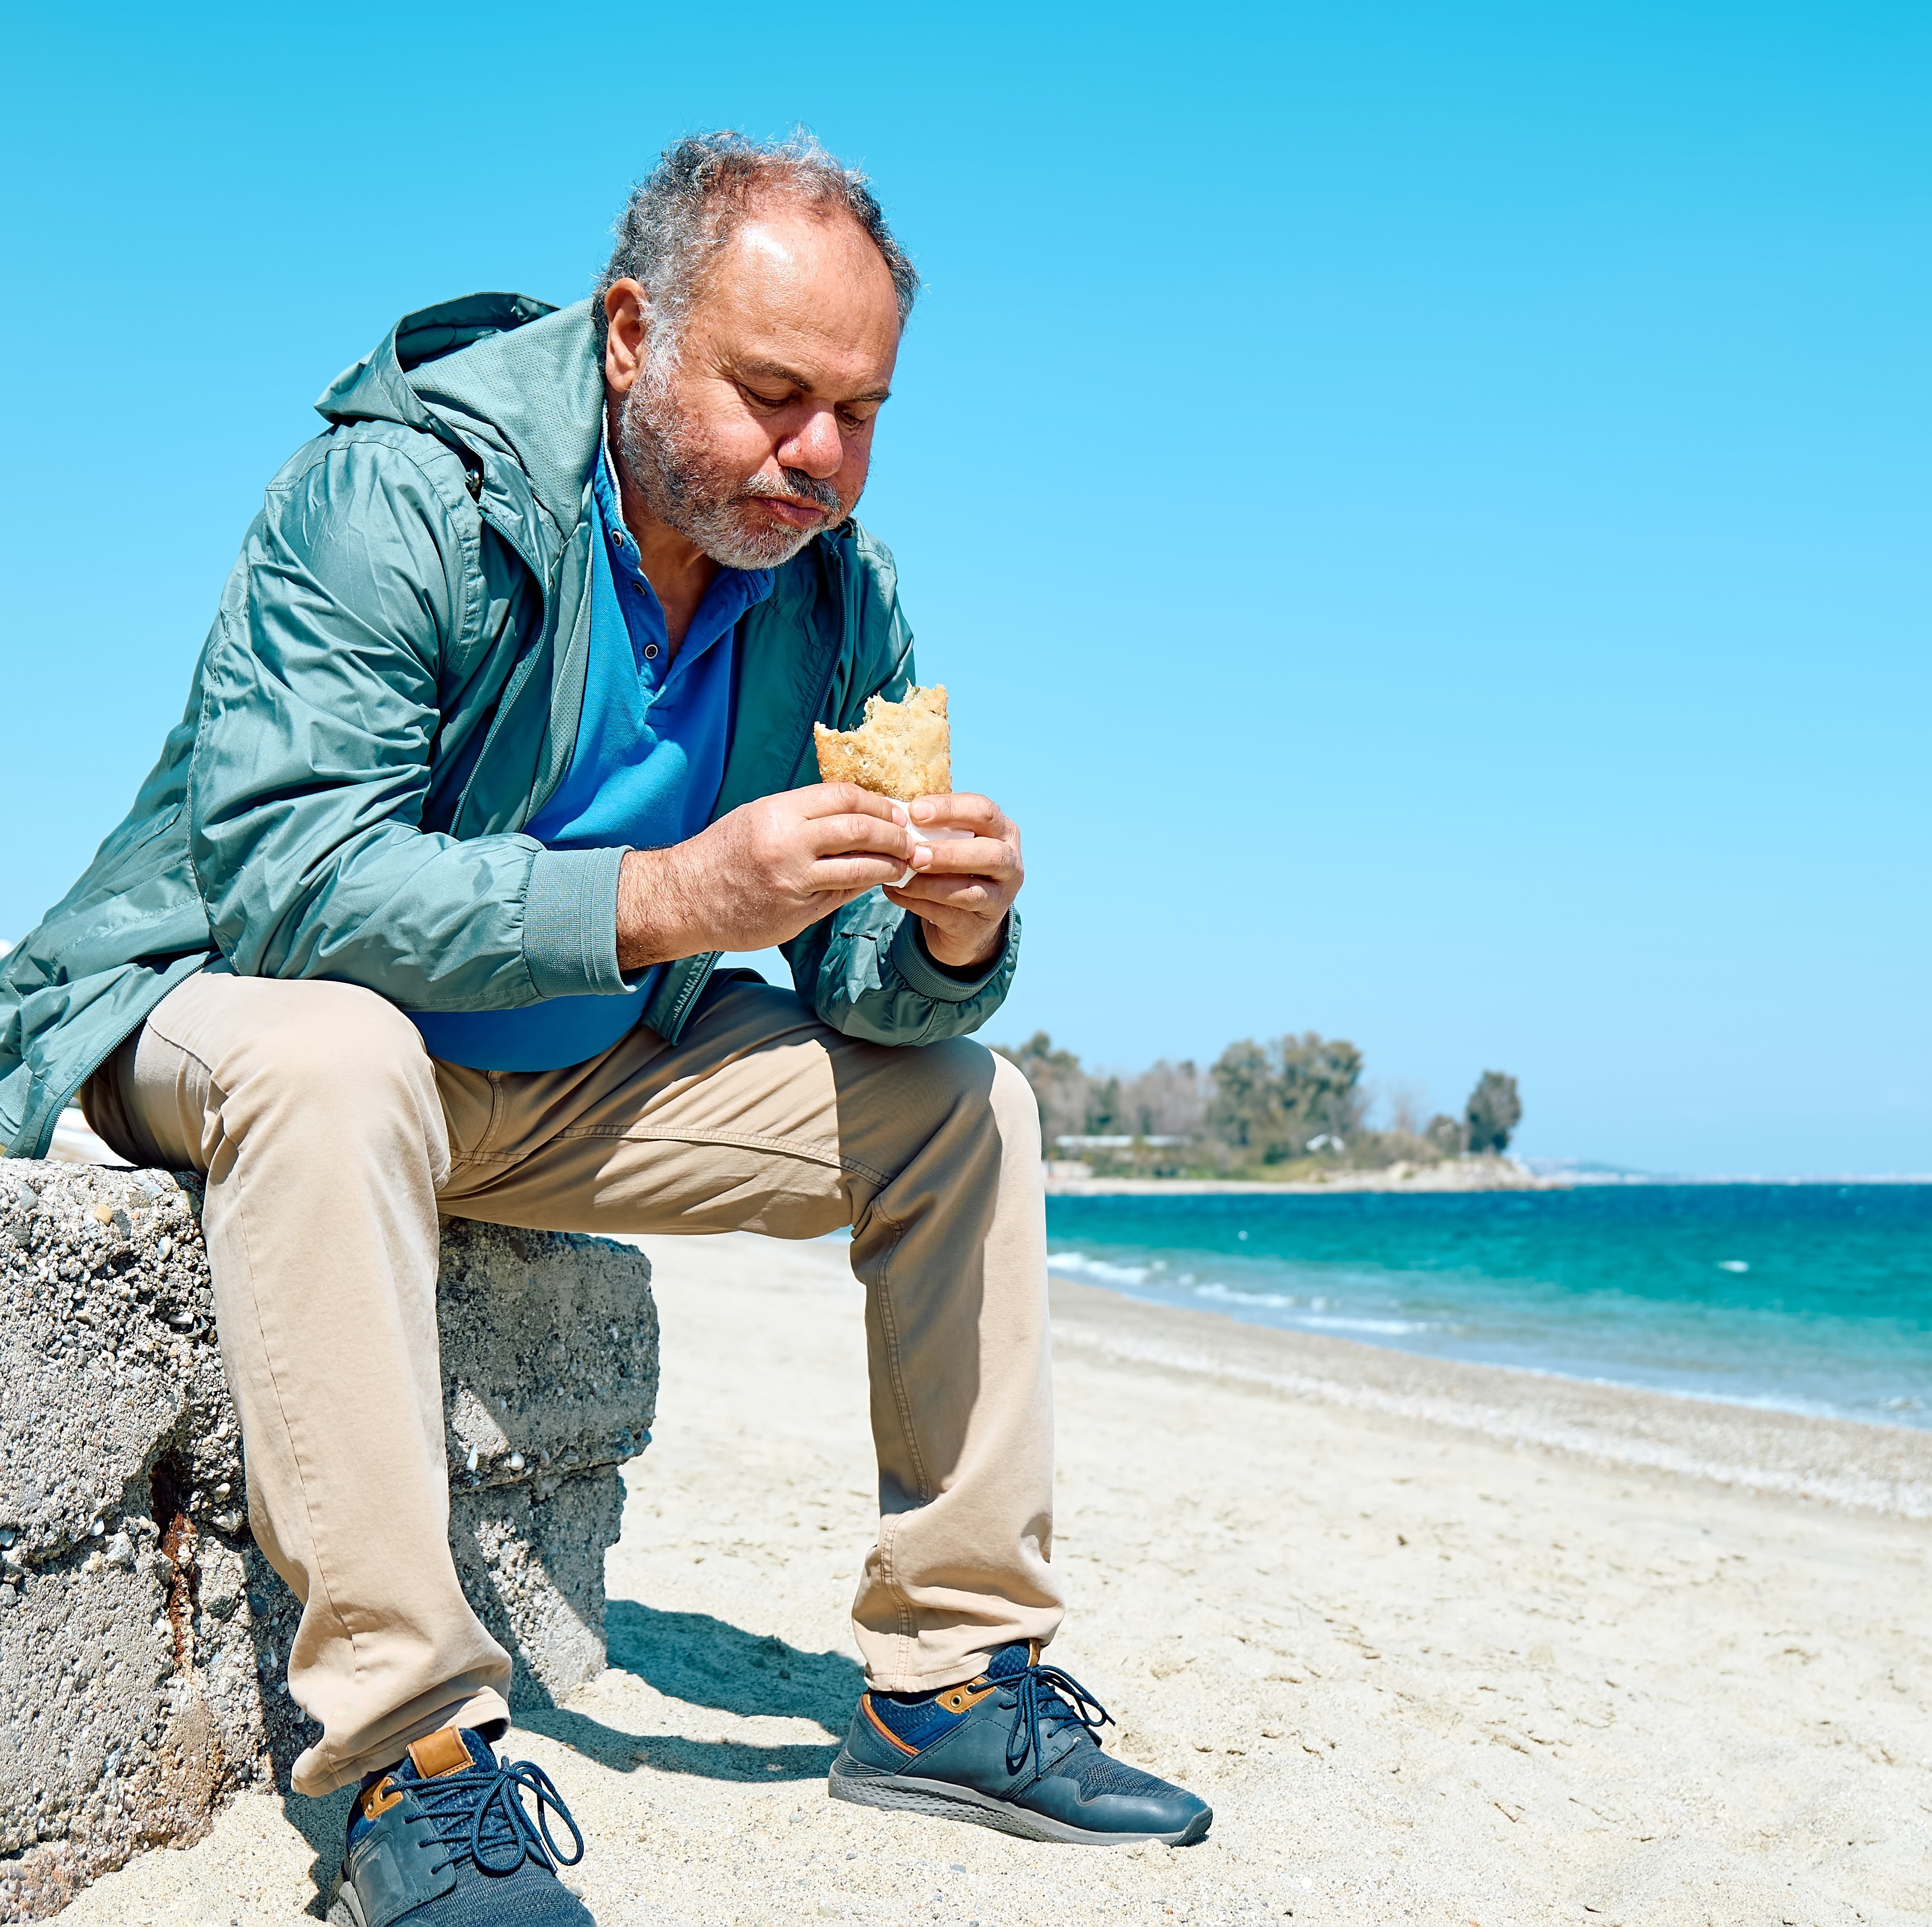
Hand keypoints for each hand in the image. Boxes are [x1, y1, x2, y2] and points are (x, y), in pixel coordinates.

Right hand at [616, 784, 914, 970]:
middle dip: (894, 833)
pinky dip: (863, 886)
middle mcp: (788, 843)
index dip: (878, 803)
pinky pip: (842, 896)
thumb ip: (803, 814)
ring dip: (889, 865)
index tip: (894, 811)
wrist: (683, 898)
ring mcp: (793, 881)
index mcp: (778, 812)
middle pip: (861, 829)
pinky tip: (874, 883)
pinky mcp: (796, 913)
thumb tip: (855, 814)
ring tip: (902, 864)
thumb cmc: (721, 853)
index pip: (845, 797)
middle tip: (910, 838)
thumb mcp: (757, 817)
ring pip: (861, 867)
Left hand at [883, 793, 1023, 972]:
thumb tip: (891, 810)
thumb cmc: (953, 866)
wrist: (965, 918)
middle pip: (989, 853)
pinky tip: (896, 892)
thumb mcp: (951, 841)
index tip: (914, 811)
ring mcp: (1000, 898)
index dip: (950, 809)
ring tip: (900, 877)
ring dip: (931, 884)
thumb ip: (931, 826)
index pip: (984, 811)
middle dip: (948, 852)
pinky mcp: (980, 926)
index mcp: (1003, 831)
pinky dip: (919, 903)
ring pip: (971, 891)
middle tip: (914, 853)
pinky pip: (950, 915)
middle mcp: (1010, 863)